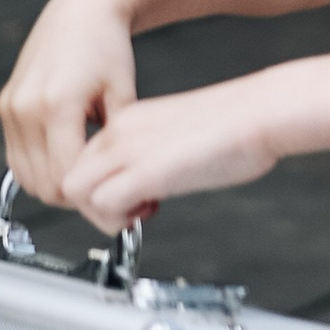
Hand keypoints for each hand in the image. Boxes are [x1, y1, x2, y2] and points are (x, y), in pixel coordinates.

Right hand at [0, 0, 142, 204]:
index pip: (66, 179)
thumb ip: (117, 146)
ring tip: (89, 176)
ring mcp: (11, 108)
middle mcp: (25, 108)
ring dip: (56, 187)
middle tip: (107, 193)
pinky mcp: (6, 106)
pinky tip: (68, 159)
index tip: (119, 201)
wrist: (82, 10)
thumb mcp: (124, 97)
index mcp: (57, 105)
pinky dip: (40, 169)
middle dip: (77, 198)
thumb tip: (121, 190)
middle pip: (44, 186)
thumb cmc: (109, 47)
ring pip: (27, 178)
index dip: (93, 199)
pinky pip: (16, 158)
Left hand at [61, 79, 278, 229]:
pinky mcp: (145, 170)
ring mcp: (129, 149)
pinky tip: (148, 210)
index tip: (130, 197)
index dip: (99, 186)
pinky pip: (100, 202)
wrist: (260, 112)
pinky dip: (116, 218)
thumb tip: (150, 181)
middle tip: (129, 210)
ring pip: (74, 190)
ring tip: (138, 212)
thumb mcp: (177, 136)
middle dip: (92, 204)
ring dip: (101, 213)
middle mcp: (120, 132)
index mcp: (128, 121)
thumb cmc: (235, 125)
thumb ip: (154, 155)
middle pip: (69, 175)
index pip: (82, 161)